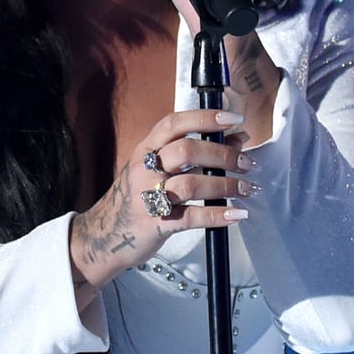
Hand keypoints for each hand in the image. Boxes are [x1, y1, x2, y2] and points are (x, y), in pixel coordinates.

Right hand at [70, 109, 260, 288]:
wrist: (106, 235)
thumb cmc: (137, 197)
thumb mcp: (158, 169)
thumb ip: (195, 153)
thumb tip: (238, 138)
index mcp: (145, 149)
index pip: (174, 124)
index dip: (205, 118)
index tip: (234, 119)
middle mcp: (144, 169)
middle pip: (186, 151)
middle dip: (223, 155)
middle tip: (247, 163)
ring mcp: (148, 197)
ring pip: (191, 184)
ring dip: (226, 185)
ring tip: (248, 188)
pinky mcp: (156, 224)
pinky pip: (192, 218)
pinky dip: (218, 215)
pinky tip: (237, 214)